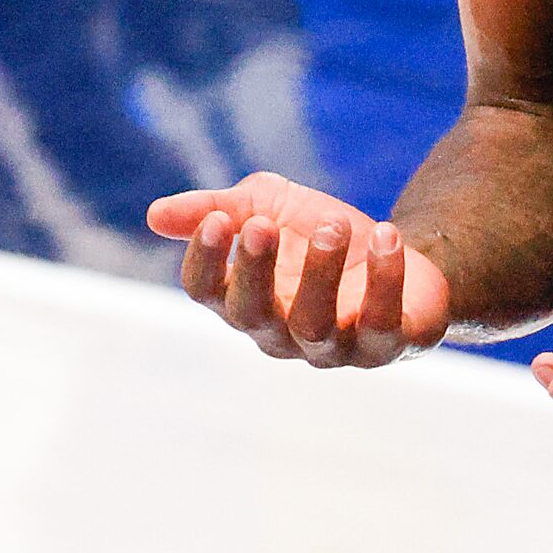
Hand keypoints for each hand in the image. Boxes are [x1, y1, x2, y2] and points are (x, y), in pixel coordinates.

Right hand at [144, 171, 450, 367]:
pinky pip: (379, 324)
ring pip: (313, 325)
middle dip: (254, 270)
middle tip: (263, 225)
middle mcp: (280, 333)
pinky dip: (383, 280)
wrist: (397, 250)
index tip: (219, 220)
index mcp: (243, 299)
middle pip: (251, 314)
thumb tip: (154, 215)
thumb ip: (218, 207)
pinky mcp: (384, 346)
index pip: (206, 292)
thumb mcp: (268, 205)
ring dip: (320, 272)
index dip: (205, 261)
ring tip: (333, 226)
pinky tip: (384, 235)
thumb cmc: (318, 234)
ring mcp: (332, 347)